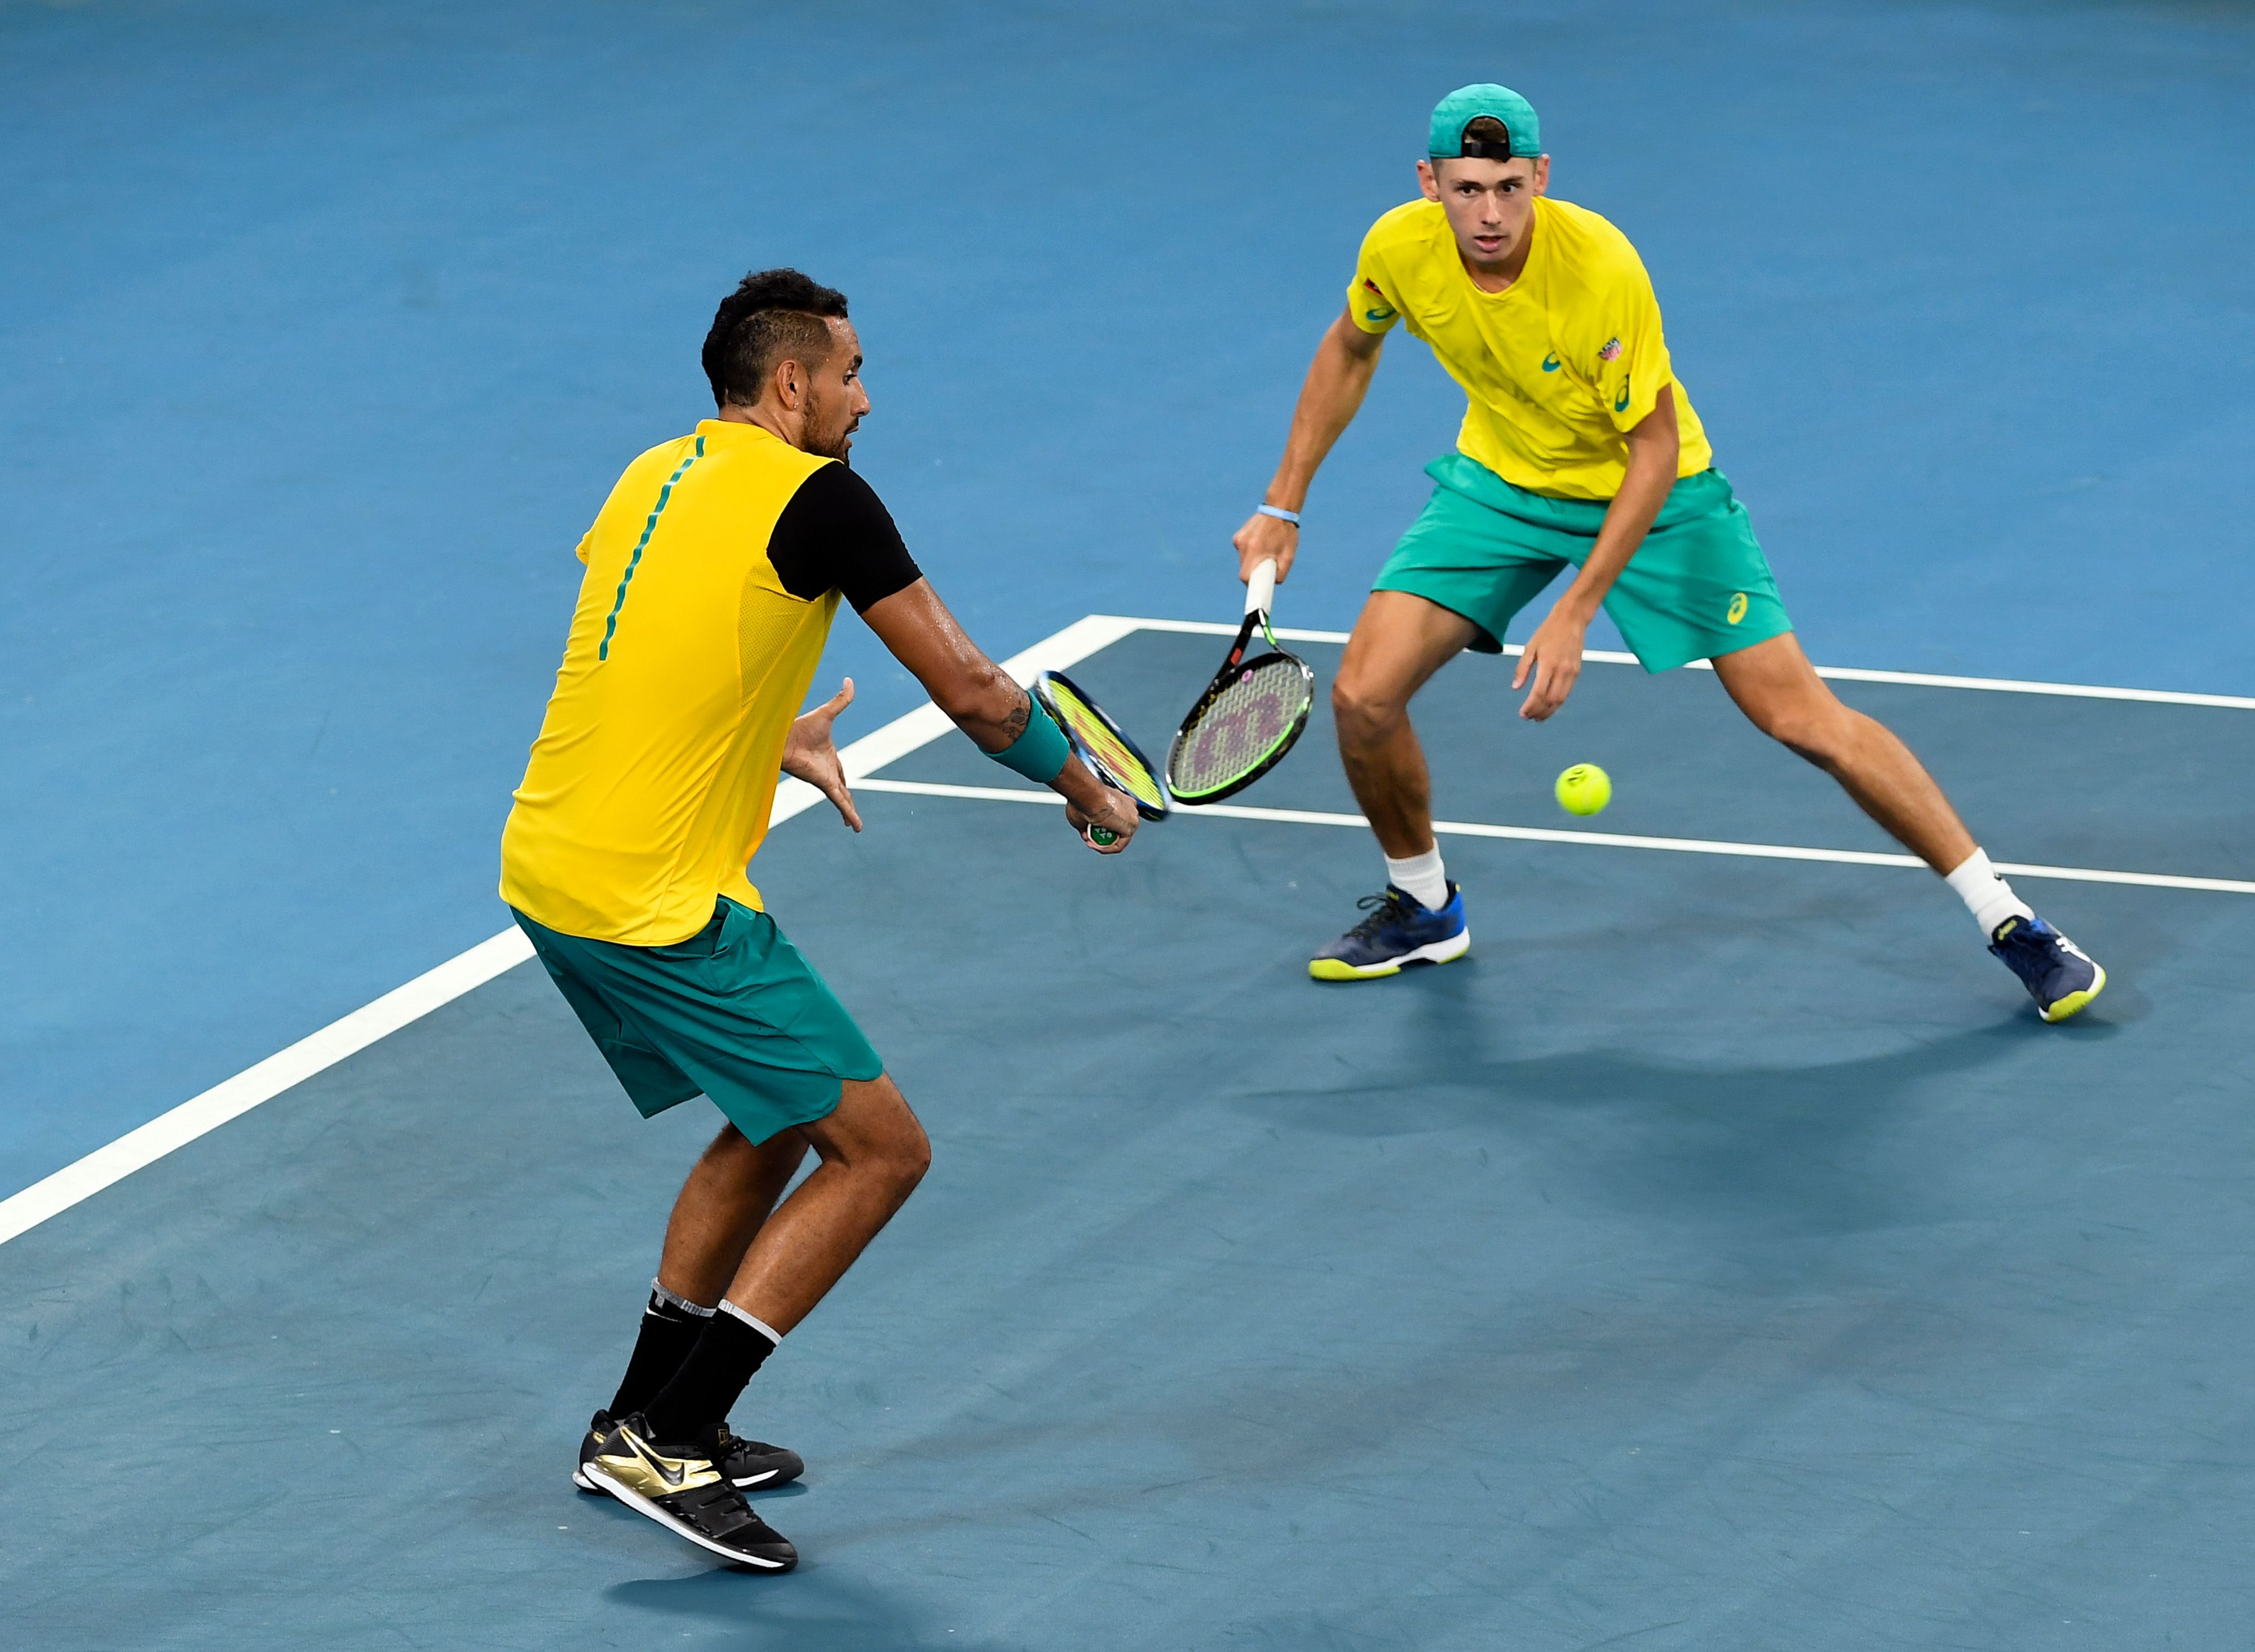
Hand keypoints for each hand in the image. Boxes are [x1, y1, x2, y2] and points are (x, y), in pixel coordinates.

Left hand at [781, 677, 862, 829]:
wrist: (782, 737)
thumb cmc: (799, 726)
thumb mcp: (828, 713)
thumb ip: (841, 700)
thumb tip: (850, 679)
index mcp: (828, 756)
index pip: (840, 772)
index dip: (844, 780)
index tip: (846, 789)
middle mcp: (826, 770)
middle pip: (841, 789)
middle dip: (846, 801)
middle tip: (850, 814)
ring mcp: (825, 779)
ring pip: (842, 799)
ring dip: (848, 813)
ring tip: (855, 827)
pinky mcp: (824, 784)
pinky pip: (840, 802)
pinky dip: (848, 813)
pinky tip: (855, 826)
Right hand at [1064, 785, 1137, 853]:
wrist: (1087, 796)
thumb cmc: (1083, 800)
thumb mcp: (1082, 816)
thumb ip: (1087, 827)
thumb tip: (1087, 836)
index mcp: (1119, 800)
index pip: (1114, 819)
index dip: (1099, 829)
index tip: (1087, 832)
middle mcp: (1129, 806)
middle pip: (1117, 829)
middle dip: (1102, 838)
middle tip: (1089, 839)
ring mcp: (1132, 816)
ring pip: (1119, 838)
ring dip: (1104, 845)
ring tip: (1091, 843)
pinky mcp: (1132, 826)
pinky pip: (1120, 844)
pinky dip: (1107, 848)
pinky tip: (1096, 846)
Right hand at [1231, 510, 1298, 584]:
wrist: (1279, 509)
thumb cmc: (1286, 533)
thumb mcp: (1289, 555)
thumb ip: (1281, 572)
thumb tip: (1274, 582)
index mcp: (1255, 551)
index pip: (1245, 576)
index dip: (1251, 583)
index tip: (1258, 585)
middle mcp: (1243, 545)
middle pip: (1244, 569)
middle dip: (1254, 571)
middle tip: (1267, 566)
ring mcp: (1239, 540)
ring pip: (1243, 560)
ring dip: (1252, 560)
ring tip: (1266, 551)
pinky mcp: (1238, 536)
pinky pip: (1243, 551)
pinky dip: (1250, 552)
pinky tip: (1260, 543)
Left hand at [1513, 605, 1587, 720]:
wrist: (1571, 620)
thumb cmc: (1548, 632)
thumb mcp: (1530, 647)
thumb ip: (1522, 668)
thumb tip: (1515, 688)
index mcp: (1548, 663)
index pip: (1539, 692)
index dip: (1530, 706)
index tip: (1522, 713)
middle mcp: (1562, 670)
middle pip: (1550, 700)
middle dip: (1539, 711)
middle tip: (1528, 717)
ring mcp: (1571, 672)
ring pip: (1560, 699)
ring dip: (1549, 711)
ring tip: (1538, 717)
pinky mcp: (1577, 672)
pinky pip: (1567, 693)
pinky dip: (1557, 703)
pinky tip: (1549, 706)